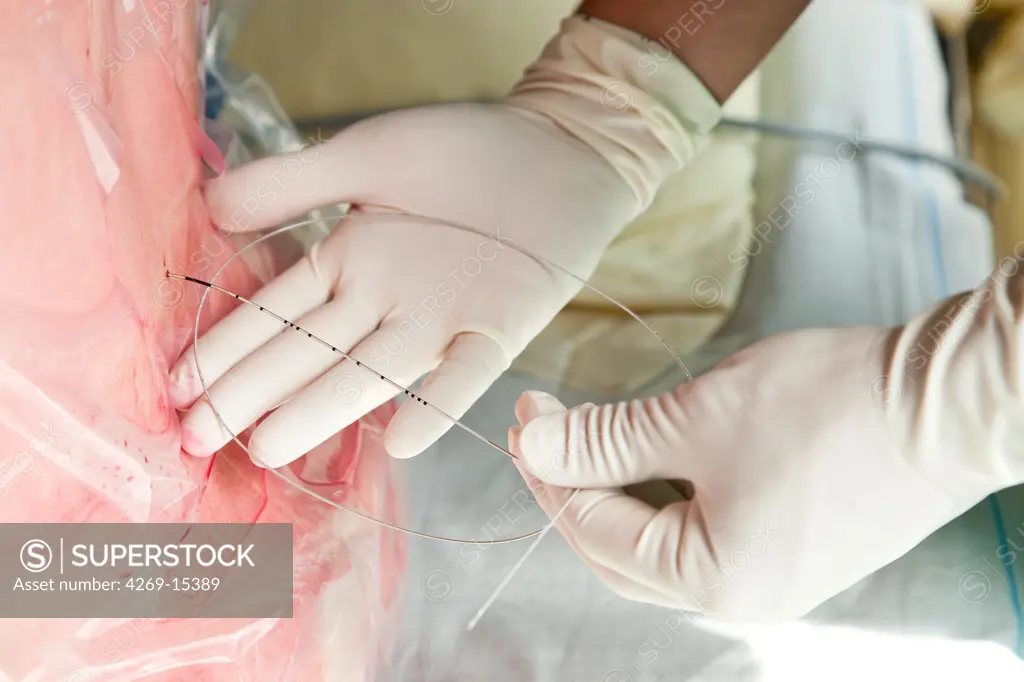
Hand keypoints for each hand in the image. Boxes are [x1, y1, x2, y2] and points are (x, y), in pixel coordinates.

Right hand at [168, 18, 720, 464]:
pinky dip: (438, 403)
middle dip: (248, 394)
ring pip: (368, 371)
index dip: (224, 351)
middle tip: (196, 437)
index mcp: (349, 264)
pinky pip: (466, 371)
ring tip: (266, 446)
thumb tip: (209, 203)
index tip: (177, 388)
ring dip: (319, 409)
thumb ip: (292, 182)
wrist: (558, 151)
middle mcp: (386, 301)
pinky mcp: (501, 327)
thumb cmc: (461, 153)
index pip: (272, 314)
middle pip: (306, 353)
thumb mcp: (368, 155)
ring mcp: (441, 319)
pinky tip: (403, 441)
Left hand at [509, 268, 1023, 620]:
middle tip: (543, 430)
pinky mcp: (793, 545)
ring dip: (617, 488)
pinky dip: (663, 492)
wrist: (947, 399)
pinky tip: (646, 454)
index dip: (550, 470)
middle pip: (620, 548)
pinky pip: (703, 530)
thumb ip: (605, 440)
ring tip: (586, 435)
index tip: (528, 414)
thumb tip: (536, 445)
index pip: (594, 530)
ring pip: (661, 540)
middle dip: (574, 487)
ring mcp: (771, 574)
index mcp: (711, 579)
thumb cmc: (828, 407)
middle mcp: (739, 595)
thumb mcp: (696, 418)